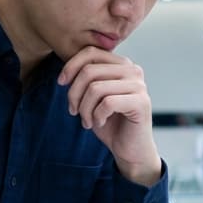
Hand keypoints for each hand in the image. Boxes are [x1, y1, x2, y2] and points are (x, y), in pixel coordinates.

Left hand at [59, 47, 161, 186]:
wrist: (130, 150)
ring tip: (87, 121)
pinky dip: (97, 116)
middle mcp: (133, 70)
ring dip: (84, 109)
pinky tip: (99, 123)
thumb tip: (66, 69)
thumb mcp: (93, 97)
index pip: (91, 52)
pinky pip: (107, 103)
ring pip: (95, 88)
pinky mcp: (141, 103)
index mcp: (122, 64)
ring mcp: (139, 86)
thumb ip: (86, 78)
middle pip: (89, 71)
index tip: (61, 83)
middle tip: (73, 111)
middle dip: (74, 93)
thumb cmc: (110, 123)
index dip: (71, 66)